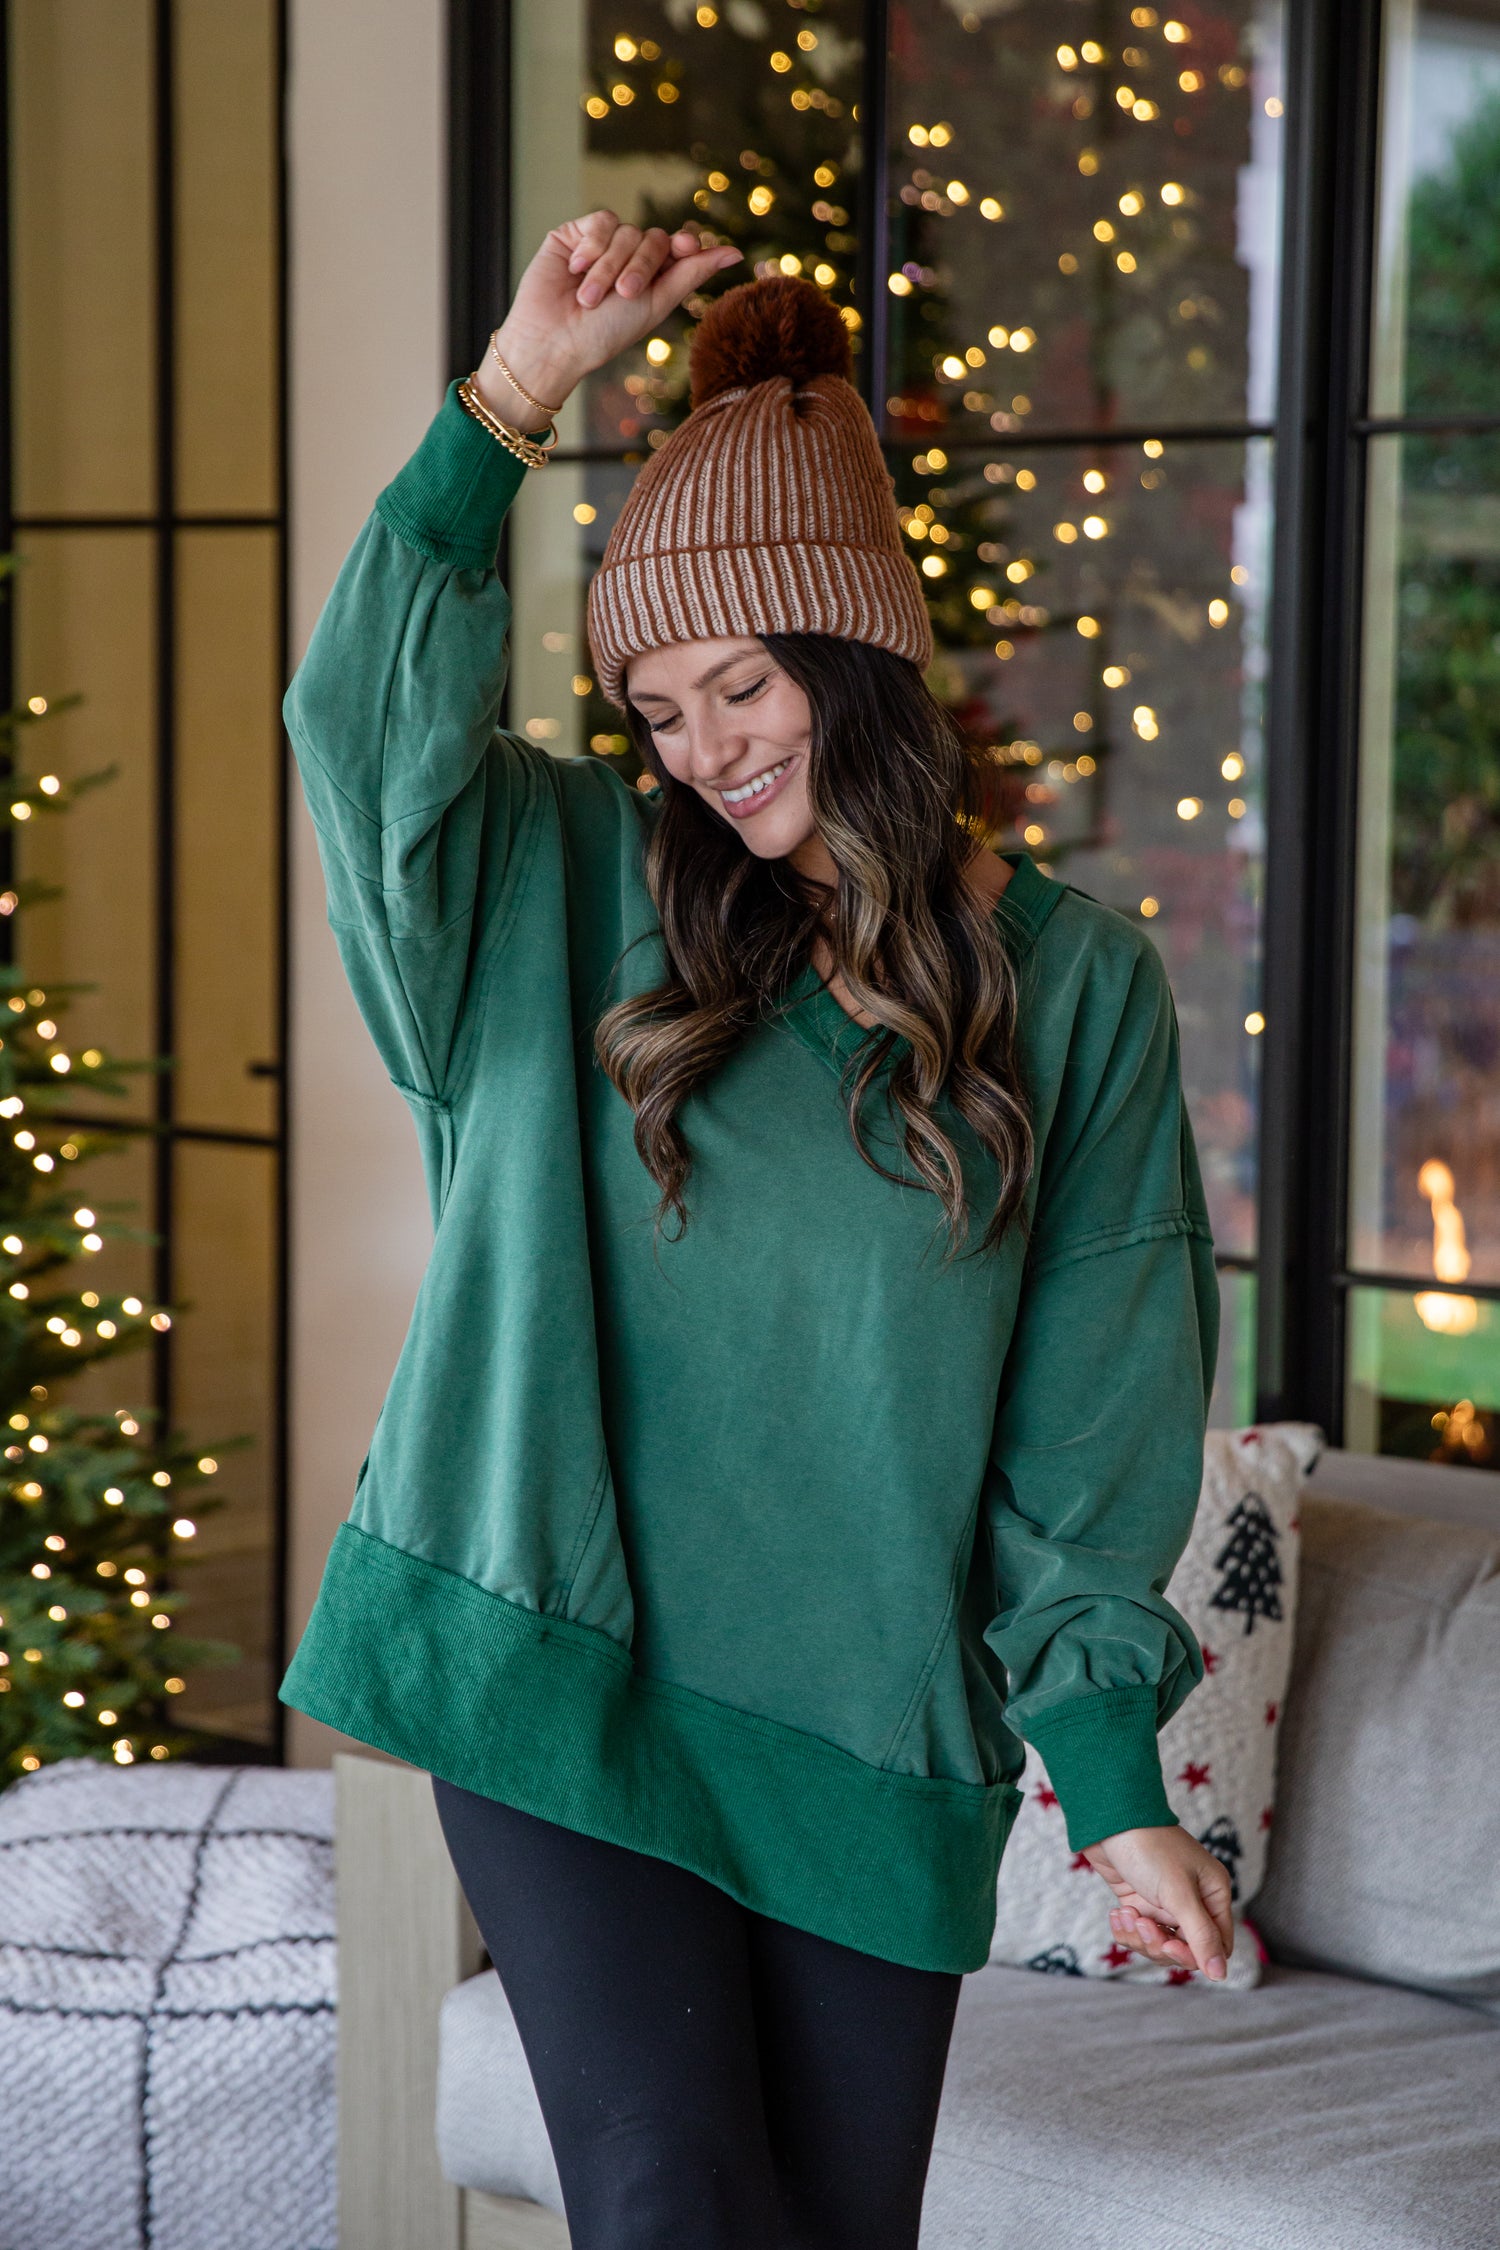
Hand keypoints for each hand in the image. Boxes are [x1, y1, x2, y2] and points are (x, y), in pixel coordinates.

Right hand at [475, 212, 743, 431]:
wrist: (554, 340)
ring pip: (626, 231)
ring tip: (589, 298)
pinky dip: (592, 247)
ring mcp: (601, 246)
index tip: (686, 247)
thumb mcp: (656, 304)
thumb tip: (736, 252)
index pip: (678, 247)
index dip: (684, 244)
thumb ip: (692, 274)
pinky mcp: (574, 235)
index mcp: (653, 278)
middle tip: (623, 294)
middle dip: (642, 265)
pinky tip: (576, 270)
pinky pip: (600, 222)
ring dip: (610, 266)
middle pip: (654, 238)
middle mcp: (628, 259)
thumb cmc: (604, 334)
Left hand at [1082, 1824, 1233, 1979]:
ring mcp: (1164, 1903)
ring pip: (1159, 1944)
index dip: (1194, 1954)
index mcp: (1213, 1894)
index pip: (1217, 1945)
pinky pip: (1138, 1933)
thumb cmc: (1150, 1847)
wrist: (1110, 1817)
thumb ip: (1200, 1935)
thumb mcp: (1178, 1893)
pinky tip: (1116, 1913)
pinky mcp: (1140, 1902)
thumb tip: (1220, 1975)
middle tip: (1142, 1924)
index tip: (1170, 1944)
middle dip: (1160, 1943)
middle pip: (1185, 1949)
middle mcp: (1192, 1901)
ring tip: (1125, 1914)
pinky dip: (1126, 1928)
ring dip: (1139, 1936)